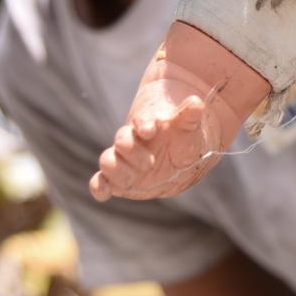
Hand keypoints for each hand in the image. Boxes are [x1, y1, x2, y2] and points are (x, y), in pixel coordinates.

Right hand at [93, 79, 227, 200]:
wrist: (176, 156)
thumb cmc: (182, 138)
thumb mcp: (189, 127)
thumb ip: (190, 115)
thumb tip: (196, 102)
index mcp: (147, 125)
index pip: (140, 121)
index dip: (143, 124)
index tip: (150, 130)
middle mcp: (131, 141)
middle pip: (121, 140)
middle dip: (132, 151)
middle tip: (150, 163)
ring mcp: (123, 160)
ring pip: (108, 160)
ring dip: (116, 168)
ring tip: (131, 180)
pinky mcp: (118, 179)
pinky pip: (101, 181)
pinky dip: (99, 187)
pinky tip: (103, 194)